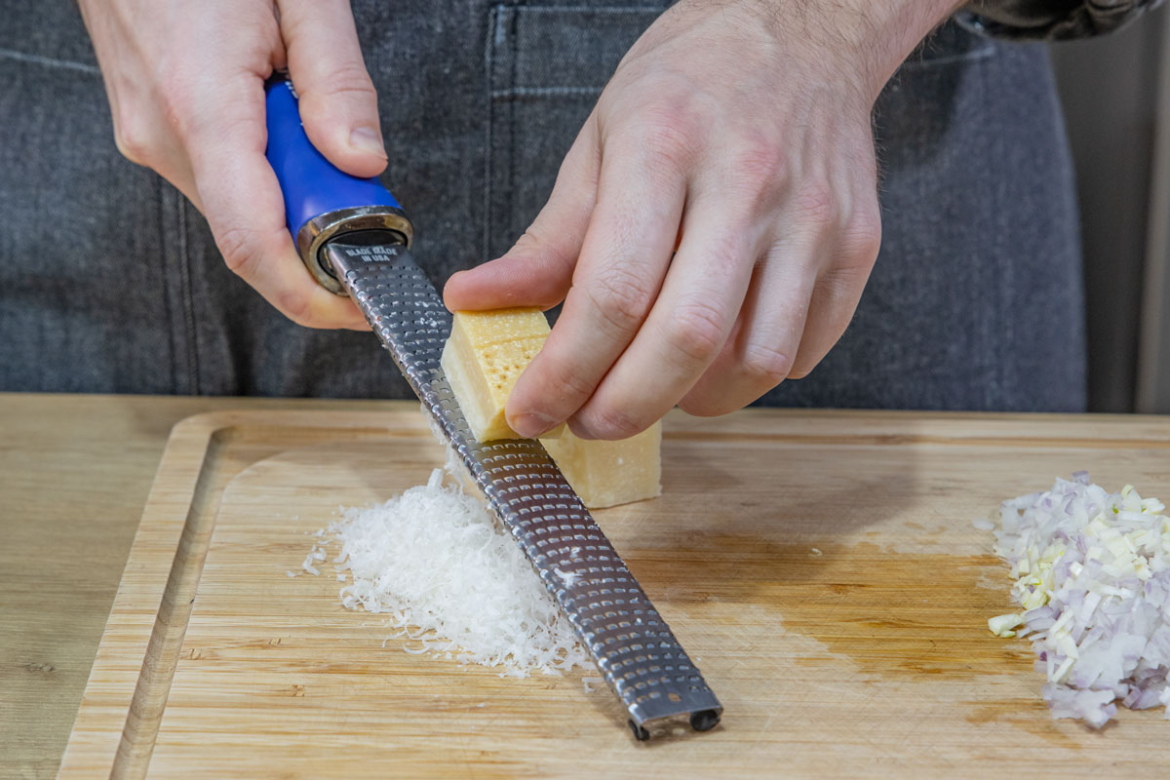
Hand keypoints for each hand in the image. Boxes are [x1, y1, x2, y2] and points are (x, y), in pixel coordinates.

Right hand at [79, 0, 385, 327]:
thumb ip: (337, 82)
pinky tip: (282, 129)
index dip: (309, 296)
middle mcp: (164, 137)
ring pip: (240, 210)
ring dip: (294, 197)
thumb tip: (363, 162)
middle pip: (254, 234)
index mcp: (201, 106)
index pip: (252, 242)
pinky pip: (222, 182)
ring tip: (315, 133)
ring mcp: (150, 138)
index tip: (358, 309)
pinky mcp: (152, 132)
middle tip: (363, 191)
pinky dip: (266, 177)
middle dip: (320, 233)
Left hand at [445, 0, 960, 437]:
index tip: (532, 411)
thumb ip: (546, 238)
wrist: (803, 31)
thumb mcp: (599, 141)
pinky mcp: (857, 245)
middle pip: (686, 338)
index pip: (611, 292)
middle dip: (624, 408)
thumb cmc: (691, 83)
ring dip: (690, 401)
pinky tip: (714, 356)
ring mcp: (814, 218)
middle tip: (588, 422)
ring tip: (652, 386)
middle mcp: (747, 183)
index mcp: (664, 147)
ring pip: (755, 360)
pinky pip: (803, 349)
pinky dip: (749, 377)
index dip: (564, 373)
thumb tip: (475, 301)